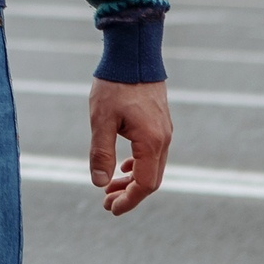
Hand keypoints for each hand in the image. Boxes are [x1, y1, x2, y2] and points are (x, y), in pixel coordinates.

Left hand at [88, 78, 171, 214]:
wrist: (134, 55)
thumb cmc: (115, 85)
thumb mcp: (101, 120)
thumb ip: (101, 153)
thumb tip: (99, 183)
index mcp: (150, 142)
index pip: (145, 184)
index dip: (128, 200)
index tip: (110, 208)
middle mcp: (163, 140)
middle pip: (150, 179)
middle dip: (128, 193)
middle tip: (106, 202)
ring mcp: (164, 132)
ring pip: (151, 167)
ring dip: (131, 180)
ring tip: (110, 187)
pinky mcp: (159, 124)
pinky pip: (152, 153)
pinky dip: (137, 165)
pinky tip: (123, 166)